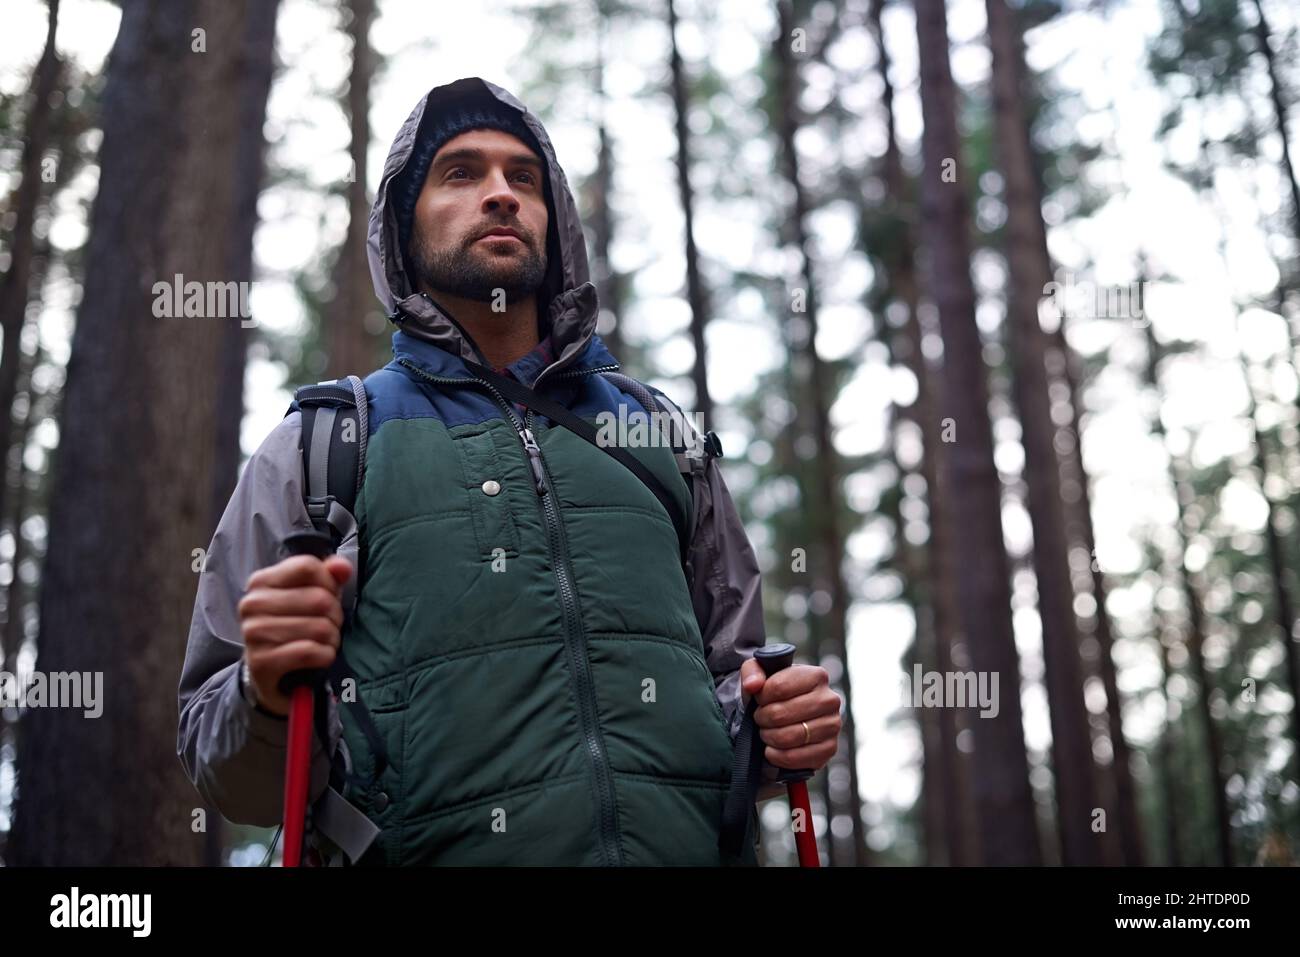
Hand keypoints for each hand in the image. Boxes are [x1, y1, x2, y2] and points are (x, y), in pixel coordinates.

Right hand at [238, 553, 352, 715]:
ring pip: (319, 627)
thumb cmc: (294, 628)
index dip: (329, 583)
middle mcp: (252, 604)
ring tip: (324, 643)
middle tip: (329, 626)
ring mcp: (254, 633)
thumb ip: (328, 576)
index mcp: (261, 581)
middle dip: (335, 616)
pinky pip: (310, 652)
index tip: (329, 597)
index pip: (308, 567)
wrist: (271, 675)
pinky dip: (325, 656)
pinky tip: (320, 658)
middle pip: (319, 598)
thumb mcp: (311, 596)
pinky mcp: (261, 662)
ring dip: (332, 639)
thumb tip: (342, 567)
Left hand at [740, 658, 840, 771]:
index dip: (761, 697)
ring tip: (766, 732)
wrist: (789, 716)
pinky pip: (795, 757)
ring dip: (768, 737)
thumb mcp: (760, 672)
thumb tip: (752, 685)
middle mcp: (830, 699)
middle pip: (781, 714)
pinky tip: (772, 749)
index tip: (759, 700)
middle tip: (760, 718)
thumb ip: (752, 671)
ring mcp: (832, 725)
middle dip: (762, 718)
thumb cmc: (775, 692)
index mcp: (817, 676)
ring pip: (788, 737)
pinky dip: (777, 756)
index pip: (779, 687)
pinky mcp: (829, 749)